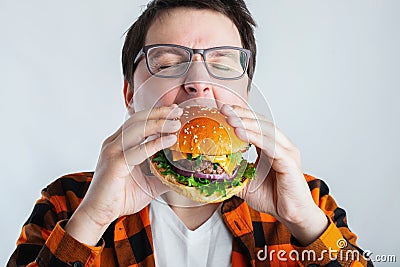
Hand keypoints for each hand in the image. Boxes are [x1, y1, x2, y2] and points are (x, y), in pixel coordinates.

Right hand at [65, 105, 181, 244]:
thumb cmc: (121, 198)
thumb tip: (183, 174)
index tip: (174, 111)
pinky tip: (168, 140)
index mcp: (118, 144)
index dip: (155, 114)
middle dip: (159, 114)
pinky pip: (138, 150)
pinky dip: (154, 144)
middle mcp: (113, 144)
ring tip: (176, 124)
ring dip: (159, 124)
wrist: (100, 214)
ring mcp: (112, 152)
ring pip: (137, 130)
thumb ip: (163, 175)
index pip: (138, 122)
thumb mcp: (148, 184)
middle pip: (138, 120)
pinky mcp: (114, 164)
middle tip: (177, 111)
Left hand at [221, 104, 327, 244]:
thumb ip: (233, 174)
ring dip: (246, 123)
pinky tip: (240, 133)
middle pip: (261, 123)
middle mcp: (281, 146)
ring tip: (230, 118)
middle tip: (224, 109)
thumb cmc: (273, 198)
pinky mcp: (289, 162)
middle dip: (242, 114)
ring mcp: (287, 152)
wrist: (291, 216)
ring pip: (266, 131)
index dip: (241, 116)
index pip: (256, 126)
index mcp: (273, 148)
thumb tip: (213, 171)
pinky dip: (255, 137)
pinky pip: (270, 146)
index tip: (223, 111)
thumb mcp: (246, 183)